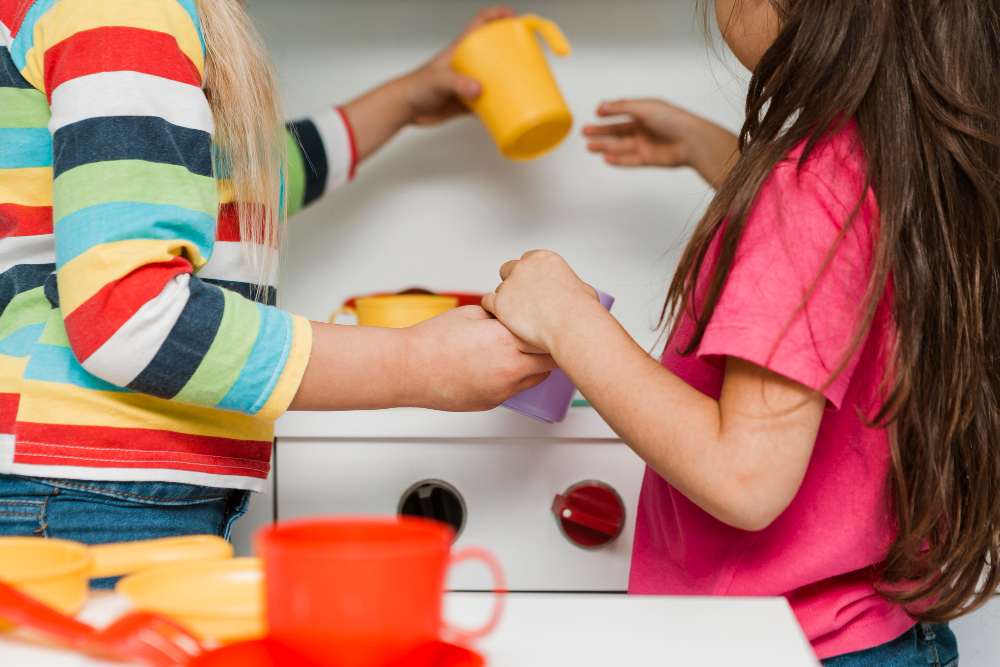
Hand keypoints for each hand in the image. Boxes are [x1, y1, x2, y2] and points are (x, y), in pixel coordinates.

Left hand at [396, 6, 516, 124]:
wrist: (403, 108)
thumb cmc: (415, 87)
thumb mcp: (438, 81)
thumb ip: (457, 84)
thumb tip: (479, 90)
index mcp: (461, 49)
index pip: (482, 22)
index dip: (500, 15)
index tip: (518, 20)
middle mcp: (467, 62)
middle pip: (495, 48)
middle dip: (514, 48)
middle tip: (529, 57)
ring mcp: (468, 80)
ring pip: (495, 74)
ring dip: (510, 78)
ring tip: (527, 83)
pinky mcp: (467, 100)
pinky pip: (490, 99)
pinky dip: (501, 103)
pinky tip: (511, 109)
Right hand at [401, 306, 555, 410]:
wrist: (409, 369)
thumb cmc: (432, 341)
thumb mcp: (472, 314)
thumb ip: (498, 316)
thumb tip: (510, 317)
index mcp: (506, 340)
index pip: (547, 338)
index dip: (551, 331)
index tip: (552, 325)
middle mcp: (510, 368)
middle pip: (550, 362)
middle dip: (549, 350)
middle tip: (546, 341)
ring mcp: (501, 390)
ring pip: (535, 379)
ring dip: (533, 366)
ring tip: (521, 354)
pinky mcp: (491, 402)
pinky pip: (513, 391)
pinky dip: (512, 379)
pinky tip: (497, 368)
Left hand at [481, 250, 602, 352]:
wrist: (571, 324)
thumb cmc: (581, 310)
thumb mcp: (582, 288)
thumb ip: (570, 285)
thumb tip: (574, 291)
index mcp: (544, 259)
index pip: (526, 260)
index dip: (528, 275)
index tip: (531, 286)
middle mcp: (524, 267)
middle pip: (508, 269)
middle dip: (512, 283)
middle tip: (520, 301)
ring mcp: (510, 284)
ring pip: (499, 289)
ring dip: (505, 300)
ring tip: (517, 317)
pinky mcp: (500, 302)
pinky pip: (487, 302)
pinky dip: (493, 310)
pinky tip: (502, 319)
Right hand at [583, 99, 738, 187]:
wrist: (691, 141)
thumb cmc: (673, 120)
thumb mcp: (644, 107)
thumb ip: (622, 107)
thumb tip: (602, 105)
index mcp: (645, 112)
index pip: (622, 111)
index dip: (609, 112)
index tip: (596, 113)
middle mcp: (644, 128)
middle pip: (617, 130)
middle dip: (601, 131)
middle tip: (585, 132)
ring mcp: (646, 144)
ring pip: (620, 146)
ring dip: (605, 146)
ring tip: (589, 147)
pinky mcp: (648, 159)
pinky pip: (629, 160)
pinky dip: (617, 160)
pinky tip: (605, 158)